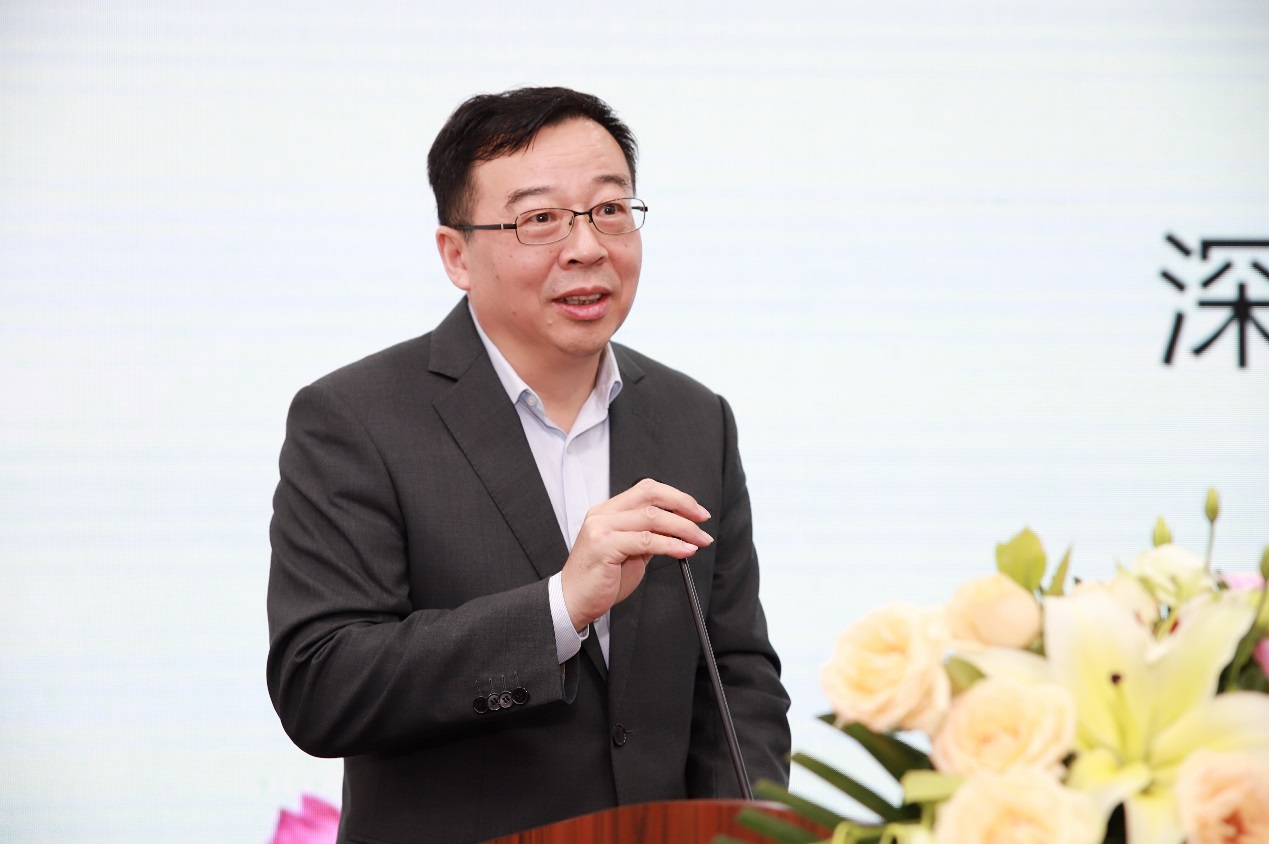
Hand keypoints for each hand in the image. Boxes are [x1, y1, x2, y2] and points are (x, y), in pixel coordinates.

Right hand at [560, 478, 712, 630]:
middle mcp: (603, 514)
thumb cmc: (600, 580)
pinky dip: (671, 544)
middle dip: (683, 505)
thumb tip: (678, 529)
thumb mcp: (629, 552)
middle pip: (650, 495)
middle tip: (702, 520)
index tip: (696, 511)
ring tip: (699, 539)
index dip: (675, 496)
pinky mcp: (604, 546)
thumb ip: (648, 537)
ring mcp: (602, 528)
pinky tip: (684, 550)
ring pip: (652, 517)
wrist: (574, 601)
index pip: (646, 490)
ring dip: (683, 528)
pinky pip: (645, 540)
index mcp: (607, 511)